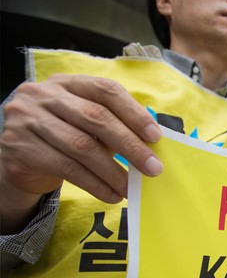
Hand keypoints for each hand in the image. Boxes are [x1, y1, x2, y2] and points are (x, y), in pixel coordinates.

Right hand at [0, 74, 162, 232]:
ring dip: (113, 172)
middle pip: (96, 118)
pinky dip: (94, 184)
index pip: (106, 91)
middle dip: (130, 145)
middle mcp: (44, 95)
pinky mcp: (20, 147)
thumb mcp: (86, 124)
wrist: (20, 158)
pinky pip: (67, 168)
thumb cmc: (63, 137)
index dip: (133, 113)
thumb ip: (114, 126)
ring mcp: (28, 119)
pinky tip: (111, 195)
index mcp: (67, 83)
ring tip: (132, 188)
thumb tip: (151, 145)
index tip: (156, 136)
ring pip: (82, 146)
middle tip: (153, 168)